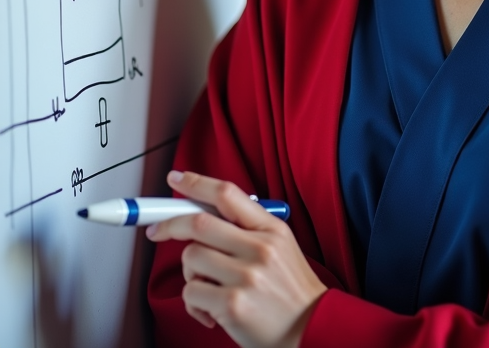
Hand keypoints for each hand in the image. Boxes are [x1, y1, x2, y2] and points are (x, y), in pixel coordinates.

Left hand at [147, 171, 326, 347]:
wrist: (312, 330)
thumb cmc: (290, 291)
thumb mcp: (281, 247)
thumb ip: (249, 228)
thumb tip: (203, 214)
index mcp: (272, 229)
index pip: (228, 194)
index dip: (196, 183)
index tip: (176, 178)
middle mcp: (259, 248)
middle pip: (199, 222)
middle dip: (170, 224)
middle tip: (158, 231)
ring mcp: (245, 276)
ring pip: (191, 257)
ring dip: (189, 272)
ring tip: (207, 287)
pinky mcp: (232, 305)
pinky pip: (190, 293)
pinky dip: (193, 303)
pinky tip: (211, 311)